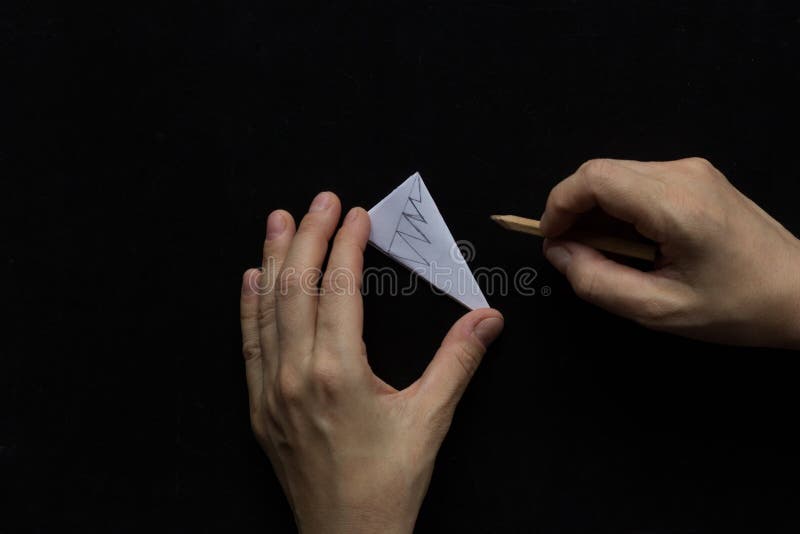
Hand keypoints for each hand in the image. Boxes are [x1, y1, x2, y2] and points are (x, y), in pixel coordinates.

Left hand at [239, 192, 503, 533]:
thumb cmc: (389, 484)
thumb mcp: (430, 419)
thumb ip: (458, 362)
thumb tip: (488, 319)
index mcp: (338, 372)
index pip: (339, 288)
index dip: (347, 244)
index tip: (356, 214)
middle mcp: (297, 374)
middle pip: (298, 287)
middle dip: (310, 236)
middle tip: (321, 200)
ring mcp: (272, 391)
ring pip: (268, 309)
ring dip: (273, 259)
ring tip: (280, 220)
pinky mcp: (260, 408)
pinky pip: (250, 344)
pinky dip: (250, 307)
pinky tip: (251, 279)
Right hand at [540, 158, 799, 348]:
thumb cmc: (737, 308)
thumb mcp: (658, 310)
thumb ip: (597, 281)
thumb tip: (558, 252)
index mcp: (675, 205)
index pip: (593, 179)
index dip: (558, 205)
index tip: (551, 240)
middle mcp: (683, 174)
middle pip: (600, 172)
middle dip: (573, 208)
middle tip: (572, 251)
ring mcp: (693, 170)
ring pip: (617, 175)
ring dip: (596, 209)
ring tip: (604, 252)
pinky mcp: (697, 175)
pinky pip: (639, 180)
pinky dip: (620, 207)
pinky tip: (630, 241)